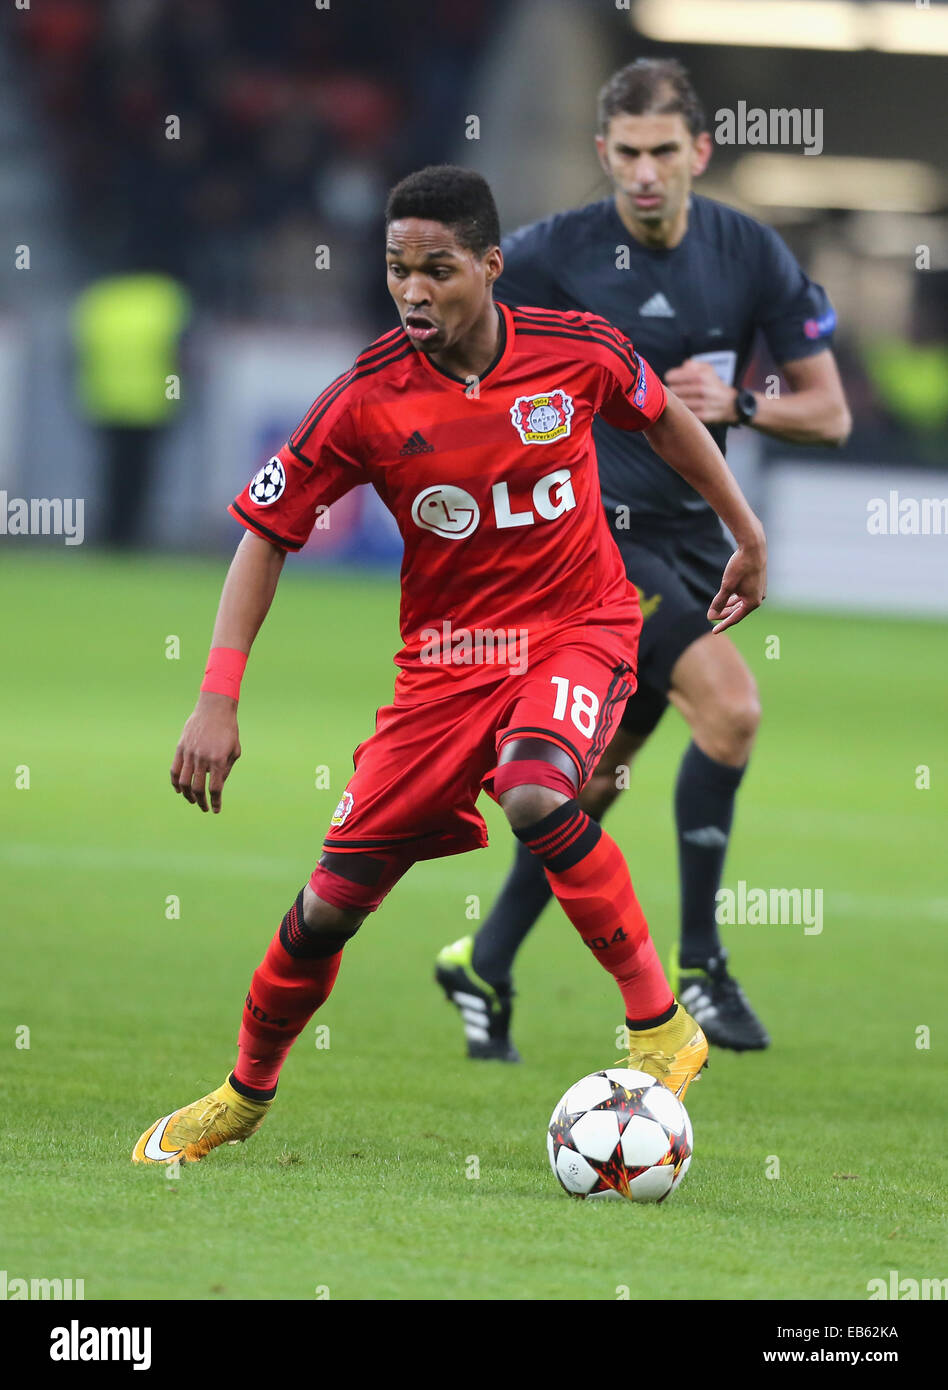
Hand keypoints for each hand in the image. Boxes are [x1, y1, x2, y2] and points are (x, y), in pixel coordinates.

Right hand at [170, 693, 240, 812]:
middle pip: (198, 788)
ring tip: (192, 800)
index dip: (215, 801)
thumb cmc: (228, 730)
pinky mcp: (181, 748)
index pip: (215, 788)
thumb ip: (226, 769)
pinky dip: (175, 782)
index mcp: (219, 760)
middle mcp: (203, 758)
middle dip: (201, 802)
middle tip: (204, 808)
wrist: (214, 708)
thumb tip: (217, 785)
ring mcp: (190, 753)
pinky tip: (179, 790)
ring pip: (183, 782)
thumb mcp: (234, 750)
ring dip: (187, 795)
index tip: (215, 810)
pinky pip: (174, 770)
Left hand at [664, 359, 738, 424]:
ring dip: (676, 400)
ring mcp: (703, 404)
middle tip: (676, 390)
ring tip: (681, 398)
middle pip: (673, 389)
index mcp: (701, 376)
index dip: (670, 378)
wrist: (730, 403)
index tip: (673, 380)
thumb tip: (676, 372)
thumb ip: (690, 365)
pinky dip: (683, 410)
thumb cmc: (712, 383)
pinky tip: (685, 407)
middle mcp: (702, 389)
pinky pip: (684, 412)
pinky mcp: (702, 416)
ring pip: (677, 402)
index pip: (672, 377)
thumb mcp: (706, 369)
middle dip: (673, 389)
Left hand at [708, 540, 766, 632]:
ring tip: (718, 608)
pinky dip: (735, 597)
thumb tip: (711, 617)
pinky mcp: (758, 582)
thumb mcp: (726, 586)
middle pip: (738, 611)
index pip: (735, 618)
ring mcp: (759, 590)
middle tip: (712, 616)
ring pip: (742, 602)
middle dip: (725, 614)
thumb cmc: (740, 567)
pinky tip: (728, 596)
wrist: (754, 547)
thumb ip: (719, 602)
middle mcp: (758, 598)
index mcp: (753, 602)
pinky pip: (745, 595)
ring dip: (730, 606)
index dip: (723, 624)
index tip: (714, 631)